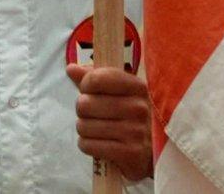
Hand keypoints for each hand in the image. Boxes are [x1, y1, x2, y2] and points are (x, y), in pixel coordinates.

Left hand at [67, 64, 153, 181]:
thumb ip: (93, 78)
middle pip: (84, 103)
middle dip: (83, 111)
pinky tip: (99, 144)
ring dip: (84, 129)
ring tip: (97, 130)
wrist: (153, 152)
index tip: (89, 91)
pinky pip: (89, 145)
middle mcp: (139, 108)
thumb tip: (71, 69)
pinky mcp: (131, 153)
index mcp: (137, 87)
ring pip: (83, 126)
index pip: (96, 78)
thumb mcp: (116, 92)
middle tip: (94, 115)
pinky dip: (87, 145)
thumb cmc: (129, 116)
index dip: (85, 85)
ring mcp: (136, 132)